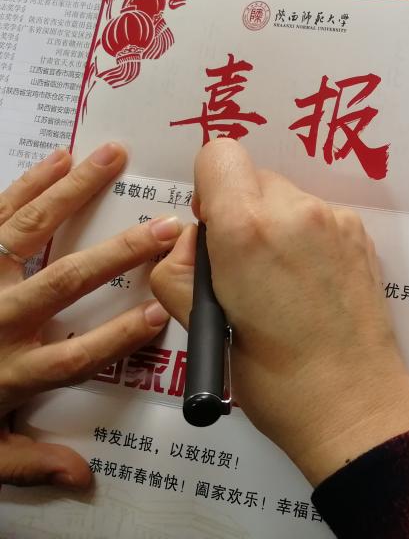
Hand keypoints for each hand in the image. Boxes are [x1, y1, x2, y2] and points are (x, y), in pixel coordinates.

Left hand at [0, 143, 180, 488]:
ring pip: (29, 230)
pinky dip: (29, 183)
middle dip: (119, 254)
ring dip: (74, 192)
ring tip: (112, 158)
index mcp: (9, 371)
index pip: (74, 357)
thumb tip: (82, 477)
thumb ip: (26, 461)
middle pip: (64, 283)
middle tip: (166, 227)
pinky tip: (59, 160)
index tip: (161, 317)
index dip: (119, 338)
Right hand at [150, 138, 408, 485]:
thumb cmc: (275, 377)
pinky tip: (309, 286)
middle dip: (239, 212)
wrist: (353, 402)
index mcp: (247, 229)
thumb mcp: (202, 326)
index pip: (219, 154)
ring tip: (280, 284)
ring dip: (275, 225)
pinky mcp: (360, 234)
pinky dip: (306, 238)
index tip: (212, 232)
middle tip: (242, 270)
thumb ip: (178, 269)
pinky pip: (318, 216)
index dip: (207, 190)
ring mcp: (334, 220)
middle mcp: (296, 211)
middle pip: (252, 176)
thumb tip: (188, 240)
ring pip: (287, 197)